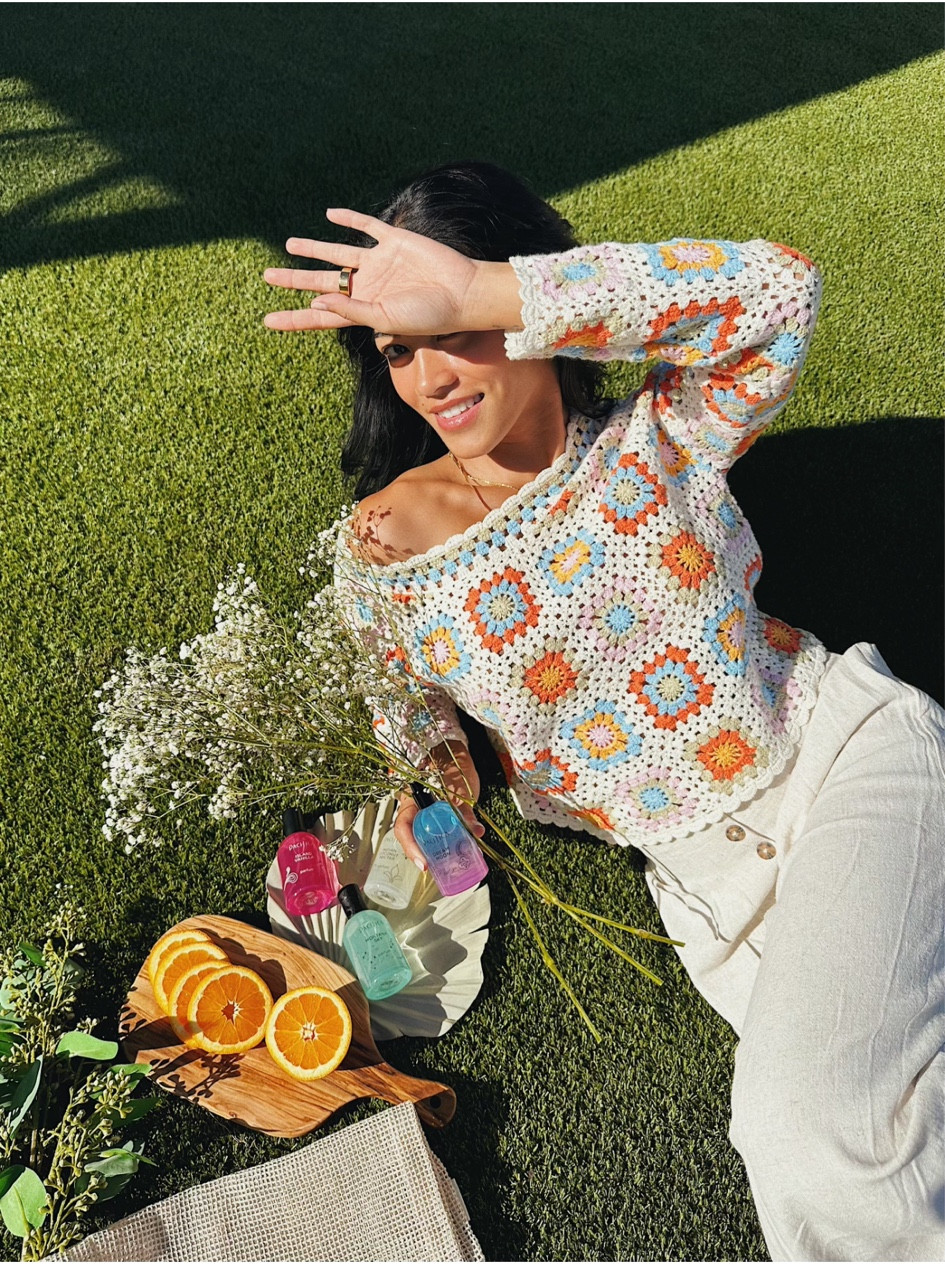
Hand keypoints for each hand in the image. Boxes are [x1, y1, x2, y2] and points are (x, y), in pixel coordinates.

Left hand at [263, 208, 521, 334]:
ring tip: (289, 245)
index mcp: (362, 308)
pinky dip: (348, 219)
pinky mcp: (393, 240)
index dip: (293, 318)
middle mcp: (366, 285)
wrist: (462, 292)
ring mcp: (379, 262)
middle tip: (266, 277)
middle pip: (321, 282)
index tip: (267, 321)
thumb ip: (351, 311)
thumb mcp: (385, 319)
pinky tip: (330, 216)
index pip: (319, 315)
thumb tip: (315, 302)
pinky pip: (366, 227)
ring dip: (313, 249)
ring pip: (336, 254)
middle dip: (294, 280)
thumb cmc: (428, 315)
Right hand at [393, 741, 484, 869]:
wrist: (454, 754)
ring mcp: (424, 815)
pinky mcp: (436, 818)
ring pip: (423, 838)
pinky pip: (436, 835)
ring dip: (434, 853)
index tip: (424, 864)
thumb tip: (477, 832)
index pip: (403, 827)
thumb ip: (465, 811)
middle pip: (411, 838)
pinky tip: (457, 855)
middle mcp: (415, 810)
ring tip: (448, 868)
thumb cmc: (452, 766)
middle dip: (422, 856)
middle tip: (436, 870)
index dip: (410, 847)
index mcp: (412, 800)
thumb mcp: (459, 789)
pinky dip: (445, 846)